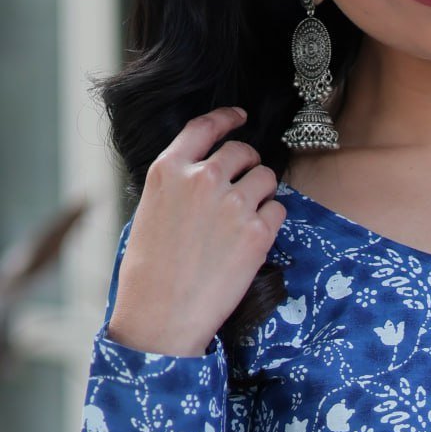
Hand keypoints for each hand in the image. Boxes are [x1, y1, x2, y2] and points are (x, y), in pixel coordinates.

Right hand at [108, 106, 286, 356]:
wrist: (162, 314)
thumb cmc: (150, 273)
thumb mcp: (150, 212)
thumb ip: (177, 186)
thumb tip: (203, 176)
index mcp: (169, 170)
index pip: (204, 127)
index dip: (227, 118)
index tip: (240, 117)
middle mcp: (203, 179)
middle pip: (242, 152)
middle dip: (249, 163)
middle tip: (247, 182)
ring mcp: (233, 204)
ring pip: (266, 178)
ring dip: (263, 192)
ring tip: (248, 217)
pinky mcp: (258, 233)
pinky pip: (279, 210)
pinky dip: (272, 220)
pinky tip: (255, 239)